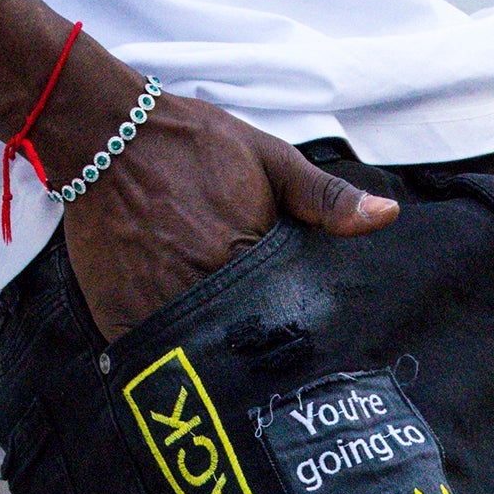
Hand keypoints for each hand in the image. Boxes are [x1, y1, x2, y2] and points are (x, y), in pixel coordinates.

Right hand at [47, 69, 397, 343]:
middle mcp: (203, 287)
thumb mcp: (270, 159)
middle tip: (258, 355)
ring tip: (219, 358)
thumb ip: (327, 199)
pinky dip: (163, 360)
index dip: (289, 328)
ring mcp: (158, 306)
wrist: (106, 133)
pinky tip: (175, 353)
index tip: (292, 337)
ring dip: (208, 360)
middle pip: (241, 344)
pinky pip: (149, 358)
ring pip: (196, 357)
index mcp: (247, 255)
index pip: (284, 318)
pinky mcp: (119, 318)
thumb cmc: (189, 143)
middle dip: (251, 350)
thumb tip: (386, 216)